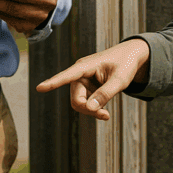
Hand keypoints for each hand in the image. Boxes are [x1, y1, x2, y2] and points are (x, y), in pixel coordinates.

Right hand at [35, 39, 150, 120]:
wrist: (132, 57)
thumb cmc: (126, 64)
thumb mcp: (120, 80)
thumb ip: (106, 93)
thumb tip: (89, 108)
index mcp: (85, 66)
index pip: (67, 75)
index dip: (53, 82)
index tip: (39, 88)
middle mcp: (80, 74)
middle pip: (75, 99)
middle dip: (87, 110)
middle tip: (106, 116)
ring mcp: (83, 82)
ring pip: (79, 104)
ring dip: (92, 111)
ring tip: (107, 114)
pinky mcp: (88, 89)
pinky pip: (86, 104)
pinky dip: (94, 109)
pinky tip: (105, 110)